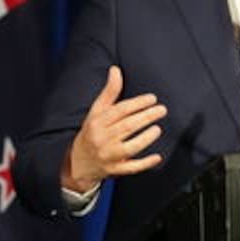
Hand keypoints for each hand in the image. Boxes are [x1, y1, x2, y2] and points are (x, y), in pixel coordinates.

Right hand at [61, 65, 166, 192]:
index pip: (120, 110)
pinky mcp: (115, 170)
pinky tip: (158, 157)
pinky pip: (132, 168)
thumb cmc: (91, 132)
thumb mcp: (96, 112)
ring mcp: (109, 156)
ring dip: (146, 138)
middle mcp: (102, 139)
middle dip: (146, 117)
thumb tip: (116, 70)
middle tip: (162, 110)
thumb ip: (109, 92)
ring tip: (158, 128)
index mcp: (97, 122)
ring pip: (130, 147)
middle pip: (127, 127)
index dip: (138, 103)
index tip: (152, 98)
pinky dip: (145, 163)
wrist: (77, 163)